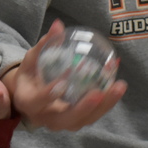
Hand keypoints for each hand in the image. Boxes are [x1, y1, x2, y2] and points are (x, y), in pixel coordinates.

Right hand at [3, 19, 126, 130]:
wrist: (31, 94)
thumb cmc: (31, 73)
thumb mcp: (32, 58)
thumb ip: (45, 44)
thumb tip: (58, 25)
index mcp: (28, 102)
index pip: (37, 101)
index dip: (49, 94)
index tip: (62, 82)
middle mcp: (45, 117)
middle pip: (66, 119)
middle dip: (84, 108)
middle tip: (98, 93)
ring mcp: (62, 122)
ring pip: (83, 120)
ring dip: (103, 106)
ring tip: (118, 87)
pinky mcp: (76, 120)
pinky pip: (92, 115)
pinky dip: (106, 103)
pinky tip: (117, 87)